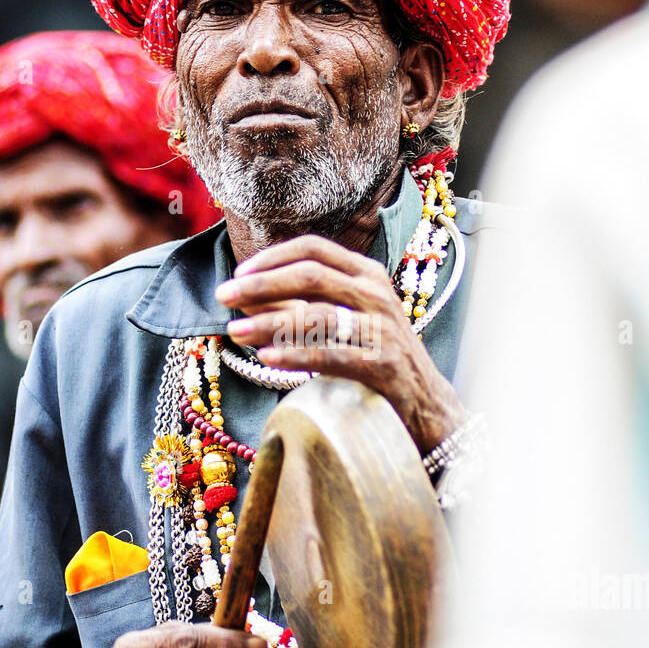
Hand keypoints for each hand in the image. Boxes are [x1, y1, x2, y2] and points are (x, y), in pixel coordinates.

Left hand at [216, 235, 467, 454]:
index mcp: (366, 273)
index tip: (239, 273)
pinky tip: (266, 358)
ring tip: (235, 333)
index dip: (272, 257)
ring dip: (269, 322)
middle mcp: (376, 292)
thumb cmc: (375, 353)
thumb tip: (246, 299)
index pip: (314, 249)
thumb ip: (303, 303)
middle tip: (224, 296)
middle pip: (310, 276)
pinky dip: (295, 355)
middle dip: (261, 285)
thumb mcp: (346, 317)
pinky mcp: (382, 363)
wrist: (424, 398)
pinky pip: (331, 354)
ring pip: (316, 314)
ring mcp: (381, 327)